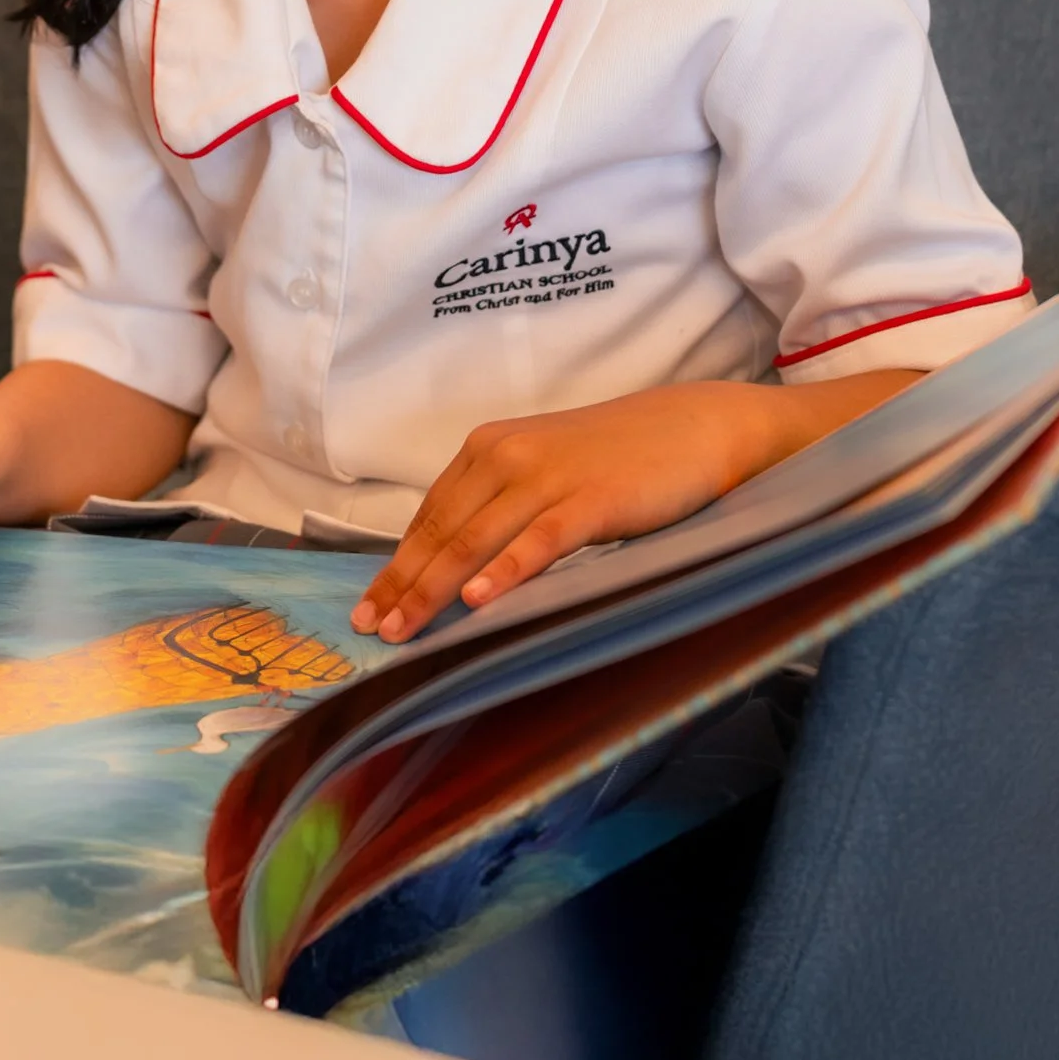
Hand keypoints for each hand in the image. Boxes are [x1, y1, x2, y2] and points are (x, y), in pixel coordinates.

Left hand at [352, 367, 920, 642]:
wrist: (691, 427)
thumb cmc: (615, 457)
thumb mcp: (543, 470)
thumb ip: (500, 506)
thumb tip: (453, 567)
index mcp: (488, 449)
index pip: (429, 516)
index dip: (395, 564)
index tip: (368, 608)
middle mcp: (505, 455)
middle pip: (440, 532)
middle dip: (402, 586)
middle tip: (371, 632)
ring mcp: (546, 476)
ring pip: (474, 540)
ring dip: (433, 589)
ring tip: (404, 630)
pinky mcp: (589, 499)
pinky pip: (537, 540)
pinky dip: (504, 571)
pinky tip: (477, 601)